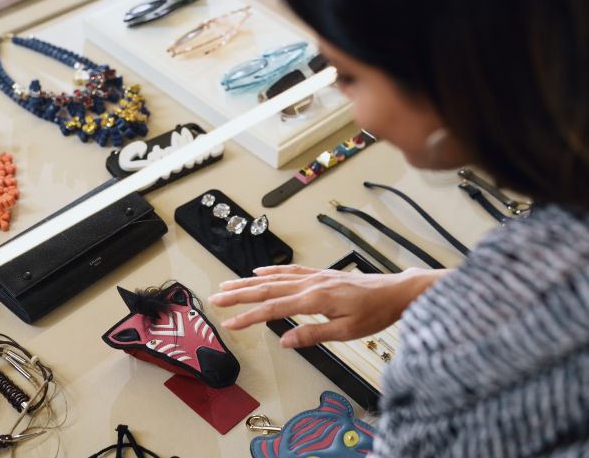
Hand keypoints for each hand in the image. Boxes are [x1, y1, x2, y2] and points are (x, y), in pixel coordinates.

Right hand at [208, 264, 447, 347]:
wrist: (395, 292)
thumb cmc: (375, 312)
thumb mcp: (347, 332)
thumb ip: (313, 335)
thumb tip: (285, 341)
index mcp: (315, 299)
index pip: (273, 309)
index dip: (249, 317)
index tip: (230, 323)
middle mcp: (310, 284)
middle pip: (266, 289)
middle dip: (238, 294)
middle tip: (216, 298)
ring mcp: (314, 276)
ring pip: (274, 278)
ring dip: (248, 282)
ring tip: (227, 285)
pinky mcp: (320, 274)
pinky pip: (290, 270)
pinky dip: (271, 271)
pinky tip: (258, 272)